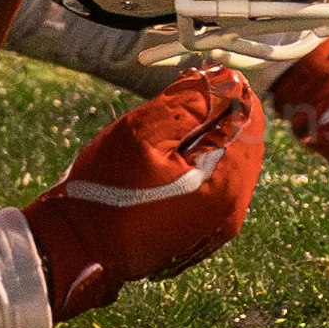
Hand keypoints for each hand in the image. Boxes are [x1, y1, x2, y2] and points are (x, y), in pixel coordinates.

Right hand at [15, 62, 266, 318]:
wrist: (78, 250)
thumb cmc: (106, 193)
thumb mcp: (143, 133)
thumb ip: (190, 102)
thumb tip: (224, 79)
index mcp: (225, 185)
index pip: (250, 120)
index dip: (228, 91)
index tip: (197, 77)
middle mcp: (231, 211)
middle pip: (243, 143)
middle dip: (216, 116)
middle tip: (176, 101)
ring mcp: (217, 227)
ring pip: (227, 164)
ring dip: (204, 140)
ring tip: (164, 132)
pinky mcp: (199, 234)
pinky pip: (212, 187)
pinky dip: (196, 166)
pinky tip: (163, 161)